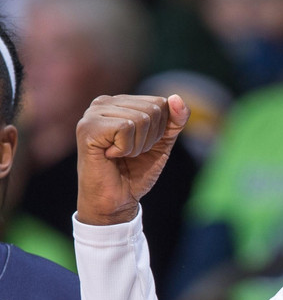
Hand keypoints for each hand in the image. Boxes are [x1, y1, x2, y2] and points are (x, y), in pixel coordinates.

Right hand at [76, 94, 189, 225]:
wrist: (116, 201)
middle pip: (152, 110)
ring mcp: (93, 114)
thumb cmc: (135, 171)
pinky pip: (126, 128)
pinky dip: (126, 148)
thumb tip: (177, 98)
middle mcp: (103, 103)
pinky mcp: (87, 128)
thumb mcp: (162, 143)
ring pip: (141, 119)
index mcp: (119, 102)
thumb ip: (174, 121)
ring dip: (137, 146)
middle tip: (131, 153)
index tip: (142, 146)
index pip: (159, 103)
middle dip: (150, 139)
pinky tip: (110, 156)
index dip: (160, 131)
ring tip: (120, 155)